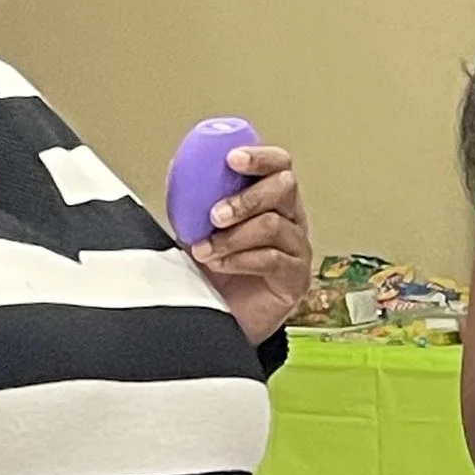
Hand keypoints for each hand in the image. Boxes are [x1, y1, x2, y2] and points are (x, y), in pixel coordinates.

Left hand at [190, 143, 311, 345]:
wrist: (220, 317)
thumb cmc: (215, 273)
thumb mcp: (199, 229)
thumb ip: (195, 201)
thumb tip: (176, 170)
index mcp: (273, 200)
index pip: (279, 165)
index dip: (259, 157)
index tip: (232, 159)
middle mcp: (291, 219)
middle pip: (283, 188)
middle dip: (245, 198)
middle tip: (215, 214)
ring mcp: (297, 249)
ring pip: (273, 225)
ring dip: (232, 236)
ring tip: (206, 249)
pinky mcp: (296, 279)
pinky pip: (271, 259)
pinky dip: (239, 259)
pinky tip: (219, 264)